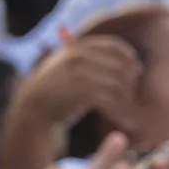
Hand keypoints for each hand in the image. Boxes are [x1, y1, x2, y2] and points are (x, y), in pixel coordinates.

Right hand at [16, 35, 140, 130]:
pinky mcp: (80, 93)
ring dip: (126, 99)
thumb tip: (131, 60)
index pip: (113, 46)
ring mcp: (78, 74)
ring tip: (127, 110)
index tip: (136, 69)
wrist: (31, 111)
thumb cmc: (53, 92)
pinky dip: (121, 112)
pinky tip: (126, 121)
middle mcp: (78, 58)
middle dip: (130, 81)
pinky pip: (110, 100)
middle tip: (130, 93)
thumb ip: (91, 60)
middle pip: (119, 66)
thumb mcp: (65, 67)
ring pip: (117, 84)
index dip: (129, 57)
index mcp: (76, 49)